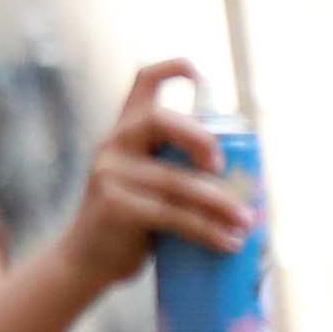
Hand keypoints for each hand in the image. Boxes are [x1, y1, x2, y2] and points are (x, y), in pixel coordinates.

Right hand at [43, 60, 249, 285]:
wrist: (84, 261)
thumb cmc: (130, 223)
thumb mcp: (147, 185)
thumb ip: (177, 170)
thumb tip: (248, 183)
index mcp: (125, 133)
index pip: (142, 84)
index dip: (173, 70)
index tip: (201, 76)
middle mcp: (114, 145)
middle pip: (159, 120)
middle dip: (200, 138)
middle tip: (221, 167)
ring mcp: (110, 175)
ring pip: (177, 181)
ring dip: (222, 204)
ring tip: (247, 223)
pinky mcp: (115, 207)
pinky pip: (173, 215)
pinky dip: (208, 231)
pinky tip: (229, 242)